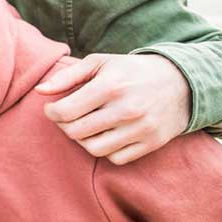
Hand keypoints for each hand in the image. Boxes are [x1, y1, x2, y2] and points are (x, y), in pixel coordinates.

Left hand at [37, 54, 191, 164]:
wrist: (181, 83)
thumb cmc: (131, 71)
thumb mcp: (100, 63)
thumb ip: (67, 76)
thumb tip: (40, 91)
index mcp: (110, 86)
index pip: (66, 111)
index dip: (51, 113)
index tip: (52, 109)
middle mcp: (126, 109)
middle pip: (76, 132)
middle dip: (64, 125)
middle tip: (67, 117)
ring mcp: (140, 129)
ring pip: (93, 148)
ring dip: (82, 139)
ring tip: (85, 125)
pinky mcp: (150, 144)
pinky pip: (115, 158)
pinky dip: (104, 150)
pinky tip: (105, 134)